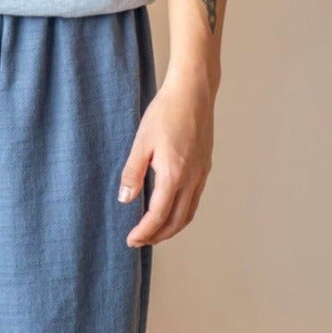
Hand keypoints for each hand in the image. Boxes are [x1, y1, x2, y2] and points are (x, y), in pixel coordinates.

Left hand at [116, 65, 214, 247]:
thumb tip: (126, 198)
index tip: (131, 239)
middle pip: (176, 221)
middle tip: (140, 240)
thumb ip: (133, 171)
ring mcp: (202, 174)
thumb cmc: (166, 112)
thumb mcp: (142, 141)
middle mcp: (192, 179)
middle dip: (158, 236)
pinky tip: (170, 207)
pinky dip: (182, 212)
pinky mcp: (205, 167)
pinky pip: (195, 199)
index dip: (144, 232)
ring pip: (188, 213)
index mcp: (174, 175)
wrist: (193, 92)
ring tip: (154, 231)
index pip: (158, 216)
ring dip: (171, 227)